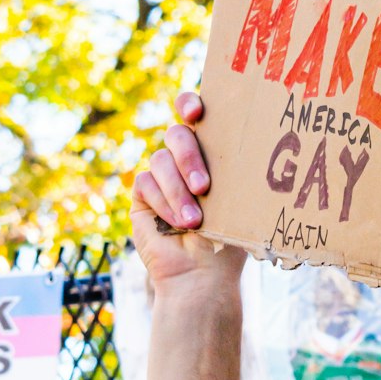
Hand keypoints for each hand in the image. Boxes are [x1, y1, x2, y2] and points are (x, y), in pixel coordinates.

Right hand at [131, 92, 244, 290]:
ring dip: (178, 190)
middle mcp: (184, 159)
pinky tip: (178, 224)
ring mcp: (161, 175)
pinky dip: (163, 203)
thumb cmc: (228, 238)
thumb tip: (238, 141)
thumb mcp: (235, 200)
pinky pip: (146, 184)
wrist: (203, 274)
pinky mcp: (142, 194)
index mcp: (211, 152)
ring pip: (160, 160)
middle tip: (204, 186)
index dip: (190, 104)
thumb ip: (228, 168)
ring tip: (194, 220)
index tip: (196, 113)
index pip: (195, 113)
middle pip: (176, 134)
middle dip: (188, 156)